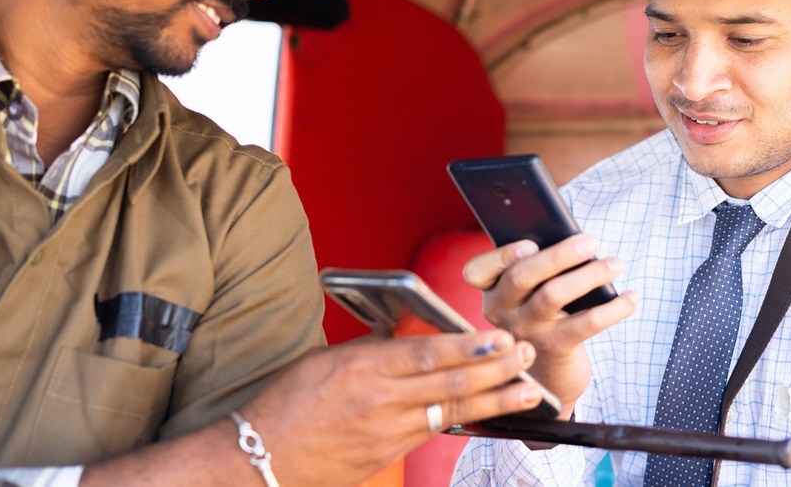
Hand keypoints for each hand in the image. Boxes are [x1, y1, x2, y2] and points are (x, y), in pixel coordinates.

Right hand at [237, 330, 539, 485]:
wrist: (262, 458)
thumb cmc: (287, 403)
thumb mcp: (326, 359)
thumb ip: (372, 346)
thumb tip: (408, 332)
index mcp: (361, 367)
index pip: (426, 354)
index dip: (468, 347)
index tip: (499, 338)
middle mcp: (379, 400)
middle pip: (449, 383)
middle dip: (496, 370)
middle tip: (527, 356)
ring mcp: (386, 432)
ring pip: (451, 411)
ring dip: (494, 400)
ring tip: (528, 391)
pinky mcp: (388, 454)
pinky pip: (434, 431)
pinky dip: (465, 419)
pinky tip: (490, 412)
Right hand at [463, 235, 637, 416]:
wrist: (548, 380)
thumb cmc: (544, 322)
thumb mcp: (530, 298)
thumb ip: (540, 272)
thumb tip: (578, 245)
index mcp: (492, 292)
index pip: (477, 271)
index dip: (502, 255)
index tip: (530, 242)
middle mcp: (502, 313)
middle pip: (522, 276)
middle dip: (559, 255)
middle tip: (591, 241)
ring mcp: (526, 333)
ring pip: (552, 295)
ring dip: (589, 275)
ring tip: (616, 264)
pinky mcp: (554, 350)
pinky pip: (585, 324)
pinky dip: (613, 308)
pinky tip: (631, 298)